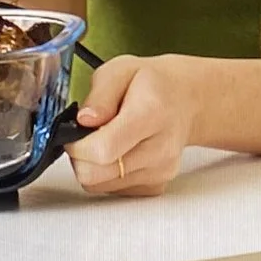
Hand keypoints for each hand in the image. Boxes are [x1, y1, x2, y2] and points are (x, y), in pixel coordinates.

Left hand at [65, 54, 198, 196]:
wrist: (187, 101)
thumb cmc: (153, 84)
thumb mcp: (120, 70)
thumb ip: (99, 96)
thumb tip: (84, 120)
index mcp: (151, 113)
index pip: (103, 149)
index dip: (77, 144)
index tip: (73, 132)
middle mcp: (160, 149)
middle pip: (97, 174)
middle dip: (79, 157)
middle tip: (84, 136)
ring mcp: (160, 172)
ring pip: (99, 186)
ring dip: (91, 166)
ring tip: (103, 140)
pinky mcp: (156, 186)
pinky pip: (112, 190)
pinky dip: (105, 174)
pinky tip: (117, 152)